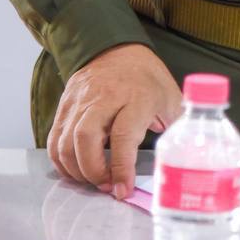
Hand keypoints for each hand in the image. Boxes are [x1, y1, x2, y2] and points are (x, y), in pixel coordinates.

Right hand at [47, 43, 181, 197]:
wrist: (117, 48)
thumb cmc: (147, 79)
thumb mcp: (171, 99)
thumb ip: (177, 128)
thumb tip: (184, 160)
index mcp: (137, 96)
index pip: (123, 136)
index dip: (121, 168)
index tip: (123, 190)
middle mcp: (104, 97)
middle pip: (86, 138)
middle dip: (93, 171)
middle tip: (106, 185)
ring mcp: (80, 99)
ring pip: (66, 141)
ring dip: (76, 170)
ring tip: (93, 179)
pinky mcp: (65, 103)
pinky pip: (54, 138)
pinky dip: (61, 160)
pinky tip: (76, 169)